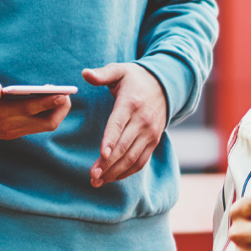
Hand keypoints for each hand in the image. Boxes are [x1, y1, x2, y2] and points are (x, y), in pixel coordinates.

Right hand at [0, 76, 69, 142]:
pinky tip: (45, 100)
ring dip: (54, 112)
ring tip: (58, 93)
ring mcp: (9, 132)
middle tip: (66, 91)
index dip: (50, 101)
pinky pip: (34, 126)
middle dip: (60, 108)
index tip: (64, 92)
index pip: (31, 109)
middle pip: (45, 123)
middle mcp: (6, 127)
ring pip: (42, 126)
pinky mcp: (8, 132)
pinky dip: (44, 114)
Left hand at [84, 63, 167, 187]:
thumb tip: (85, 73)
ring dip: (115, 172)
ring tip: (97, 181)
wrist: (165, 85)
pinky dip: (127, 172)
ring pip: (132, 158)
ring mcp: (150, 133)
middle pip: (124, 146)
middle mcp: (143, 120)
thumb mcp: (120, 70)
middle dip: (108, 163)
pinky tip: (112, 178)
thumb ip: (102, 74)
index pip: (119, 124)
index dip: (110, 140)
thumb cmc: (136, 78)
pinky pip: (141, 161)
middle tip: (92, 175)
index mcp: (131, 103)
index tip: (102, 154)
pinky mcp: (153, 141)